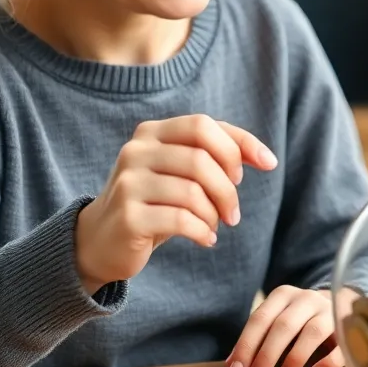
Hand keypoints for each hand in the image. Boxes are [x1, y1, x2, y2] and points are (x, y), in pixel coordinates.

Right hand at [75, 114, 276, 293]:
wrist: (99, 241)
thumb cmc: (154, 202)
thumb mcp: (181, 172)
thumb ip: (216, 155)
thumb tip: (267, 158)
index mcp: (151, 133)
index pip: (203, 125)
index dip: (241, 143)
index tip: (268, 165)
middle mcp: (135, 151)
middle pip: (201, 159)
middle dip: (228, 188)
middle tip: (233, 212)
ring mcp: (128, 183)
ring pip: (192, 191)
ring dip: (215, 213)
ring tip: (215, 226)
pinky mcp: (127, 216)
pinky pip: (180, 219)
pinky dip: (202, 230)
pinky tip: (206, 239)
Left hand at [225, 287, 356, 366]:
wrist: (338, 302)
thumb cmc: (298, 320)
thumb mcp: (275, 321)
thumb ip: (256, 339)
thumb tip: (232, 364)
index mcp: (284, 295)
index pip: (260, 318)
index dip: (246, 346)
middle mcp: (307, 299)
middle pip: (284, 325)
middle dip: (266, 354)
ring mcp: (329, 311)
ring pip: (312, 332)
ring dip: (295, 356)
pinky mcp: (348, 328)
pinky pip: (340, 344)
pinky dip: (327, 360)